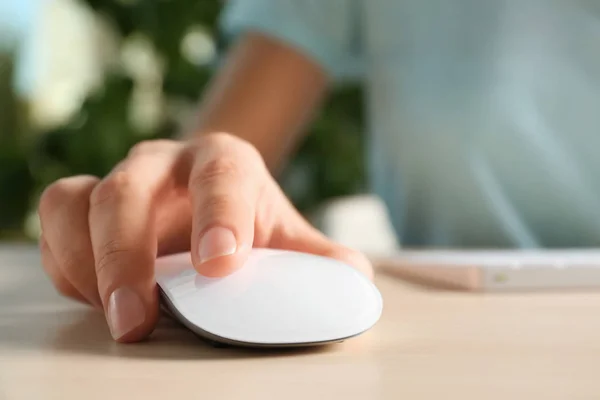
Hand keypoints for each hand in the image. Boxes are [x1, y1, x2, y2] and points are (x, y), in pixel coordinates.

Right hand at [38, 133, 372, 342]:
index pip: (221, 177)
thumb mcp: (289, 240)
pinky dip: (66, 263)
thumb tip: (352, 284)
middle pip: (130, 189)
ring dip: (88, 262)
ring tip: (116, 316)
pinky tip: (96, 296)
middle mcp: (166, 163)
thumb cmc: (250, 225)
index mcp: (226, 163)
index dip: (219, 216)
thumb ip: (321, 261)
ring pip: (79, 201)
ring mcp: (121, 179)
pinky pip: (57, 223)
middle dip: (128, 255)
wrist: (211, 207)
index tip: (221, 266)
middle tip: (138, 319)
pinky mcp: (85, 203)